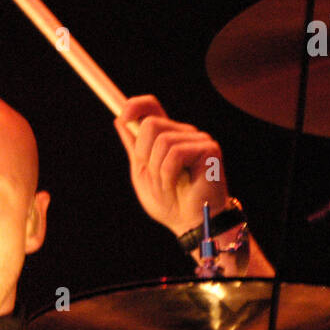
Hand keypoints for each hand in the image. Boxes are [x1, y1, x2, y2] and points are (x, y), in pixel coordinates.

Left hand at [115, 95, 228, 236]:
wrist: (189, 223)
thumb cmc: (169, 201)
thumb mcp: (142, 172)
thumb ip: (134, 147)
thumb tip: (120, 120)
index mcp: (168, 136)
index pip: (152, 106)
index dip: (135, 105)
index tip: (123, 117)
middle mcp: (184, 133)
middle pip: (151, 123)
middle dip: (143, 154)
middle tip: (152, 176)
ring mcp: (198, 140)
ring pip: (162, 141)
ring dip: (157, 171)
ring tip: (167, 187)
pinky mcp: (209, 150)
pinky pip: (175, 154)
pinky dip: (169, 176)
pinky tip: (178, 187)